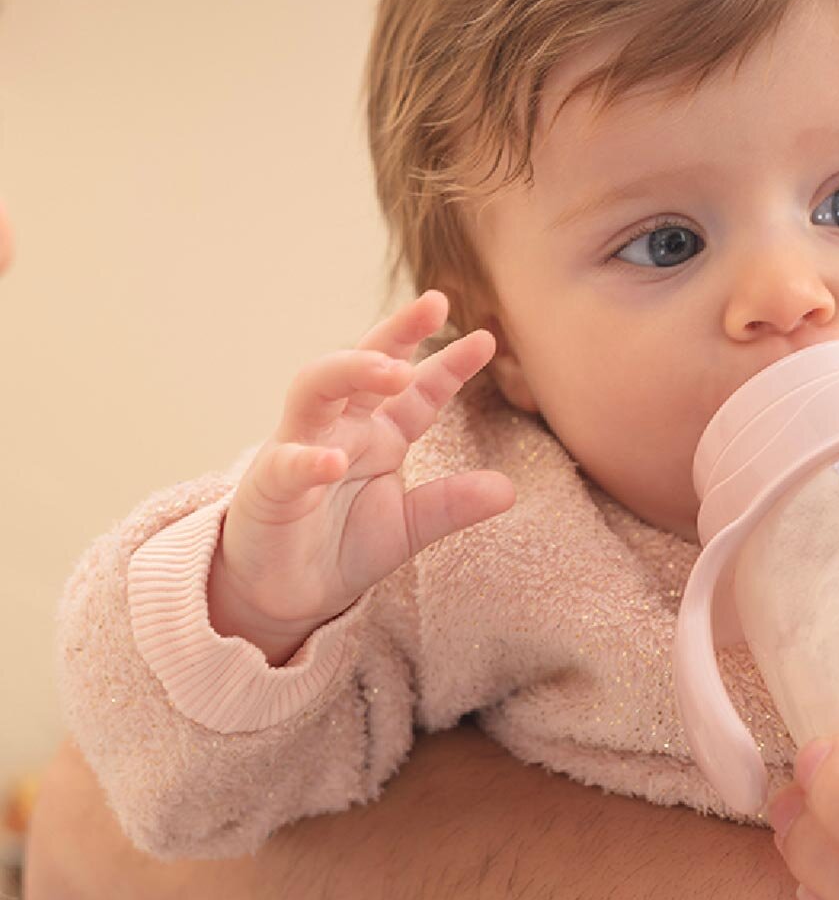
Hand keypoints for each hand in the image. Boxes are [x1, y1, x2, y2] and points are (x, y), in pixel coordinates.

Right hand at [209, 290, 514, 661]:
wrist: (282, 594)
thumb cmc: (341, 546)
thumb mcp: (409, 526)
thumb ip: (452, 504)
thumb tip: (509, 489)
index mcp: (378, 434)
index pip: (417, 389)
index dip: (449, 364)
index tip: (486, 340)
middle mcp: (339, 428)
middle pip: (362, 364)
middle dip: (396, 333)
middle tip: (435, 306)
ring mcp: (299, 449)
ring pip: (315, 389)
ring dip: (350, 371)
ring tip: (393, 370)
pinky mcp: (268, 487)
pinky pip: (286, 465)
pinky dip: (307, 460)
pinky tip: (331, 459)